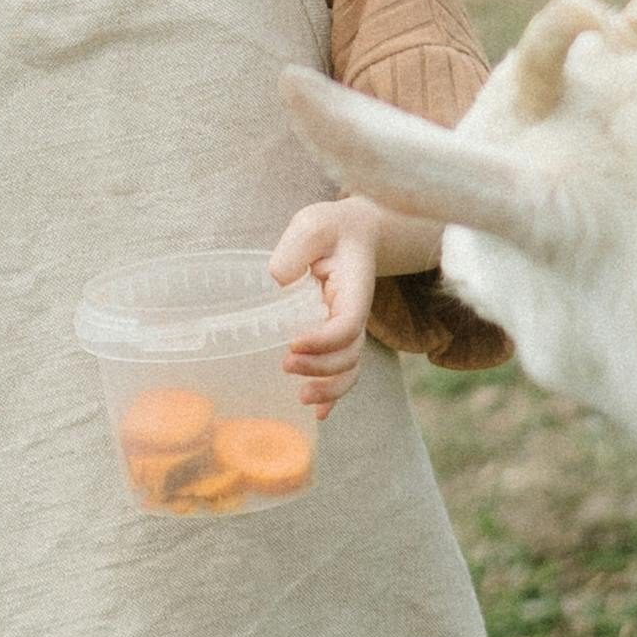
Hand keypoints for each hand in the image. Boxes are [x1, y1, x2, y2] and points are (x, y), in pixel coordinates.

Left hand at [271, 195, 381, 419]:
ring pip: (349, 368)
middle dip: (321, 368)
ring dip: (329, 388)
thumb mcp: (313, 224)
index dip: (324, 340)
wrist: (354, 232)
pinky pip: (342, 370)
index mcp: (354, 289)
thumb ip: (297, 246)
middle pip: (350, 353)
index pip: (347, 323)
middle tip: (287, 365)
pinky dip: (333, 393)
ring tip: (302, 397)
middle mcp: (356, 313)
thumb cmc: (331, 228)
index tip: (293, 342)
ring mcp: (350, 328)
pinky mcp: (338, 335)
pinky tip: (318, 412)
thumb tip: (280, 279)